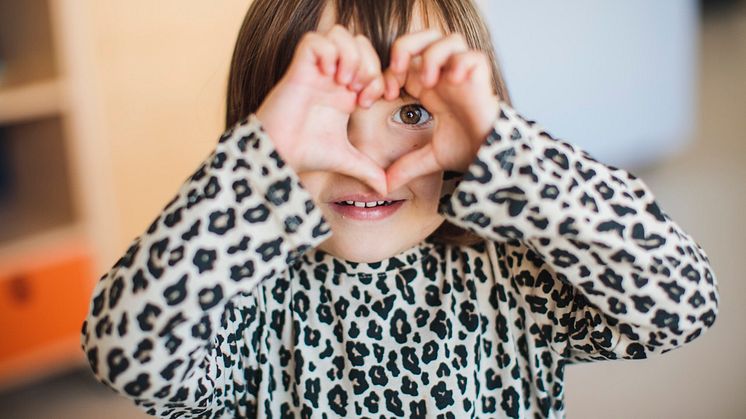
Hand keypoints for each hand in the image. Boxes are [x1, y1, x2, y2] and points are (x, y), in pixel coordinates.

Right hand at [255, 25, 387, 195]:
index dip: (379, 76)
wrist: (279, 154)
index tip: (367, 101)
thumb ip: (368, 170)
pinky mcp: (299, 68)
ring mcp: (317, 69)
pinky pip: (316, 40)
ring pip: (340, 35)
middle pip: (359, 42)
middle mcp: (333, 76)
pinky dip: (327, 52)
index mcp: (346, 91)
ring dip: (349, 55)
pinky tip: (328, 76)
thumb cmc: (306, 153)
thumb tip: (385, 190)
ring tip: (344, 81)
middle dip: (368, 62)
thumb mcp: (346, 160)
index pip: (372, 61)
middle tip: (359, 89)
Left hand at [382, 30, 500, 191]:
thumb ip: (406, 166)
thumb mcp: (429, 159)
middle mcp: (445, 76)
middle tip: (399, 69)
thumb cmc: (466, 150)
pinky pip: (472, 56)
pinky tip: (452, 81)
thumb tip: (383, 187)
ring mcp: (463, 75)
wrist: (492, 157)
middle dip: (406, 47)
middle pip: (423, 37)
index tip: (386, 93)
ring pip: (448, 40)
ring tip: (428, 81)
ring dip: (433, 54)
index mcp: (429, 87)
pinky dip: (460, 62)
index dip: (390, 70)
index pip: (405, 60)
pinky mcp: (481, 79)